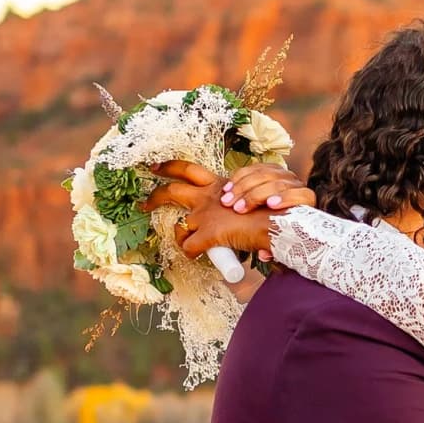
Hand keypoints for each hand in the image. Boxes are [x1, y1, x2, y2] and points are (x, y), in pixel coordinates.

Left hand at [142, 159, 311, 262]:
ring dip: (175, 232)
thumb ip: (237, 205)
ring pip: (178, 223)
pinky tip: (195, 254)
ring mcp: (206, 216)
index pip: (190, 170)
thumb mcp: (251, 200)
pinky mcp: (208, 235)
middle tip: (145, 200)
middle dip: (156, 194)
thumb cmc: (271, 212)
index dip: (170, 168)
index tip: (157, 168)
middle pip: (174, 190)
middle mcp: (208, 197)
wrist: (278, 221)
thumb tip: (233, 216)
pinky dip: (189, 252)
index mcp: (218, 184)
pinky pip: (189, 247)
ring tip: (176, 240)